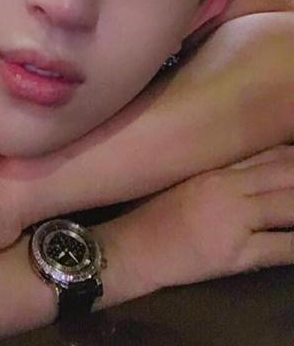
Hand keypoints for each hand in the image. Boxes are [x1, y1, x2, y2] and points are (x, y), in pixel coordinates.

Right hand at [98, 145, 293, 299]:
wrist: (132, 247)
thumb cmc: (157, 214)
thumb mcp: (191, 183)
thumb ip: (225, 175)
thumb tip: (263, 170)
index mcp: (217, 169)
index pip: (271, 155)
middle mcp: (229, 187)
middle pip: (285, 174)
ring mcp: (234, 220)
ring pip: (288, 206)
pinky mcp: (235, 254)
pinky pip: (280, 248)